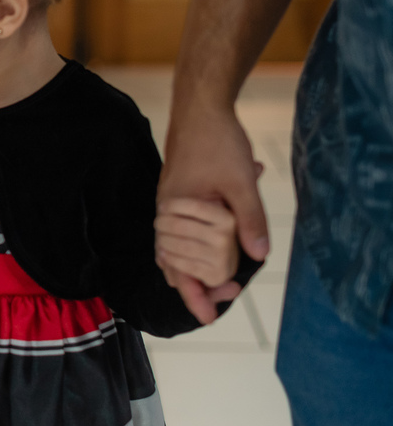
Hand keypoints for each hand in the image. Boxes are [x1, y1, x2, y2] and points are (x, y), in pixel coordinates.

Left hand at [156, 198, 238, 287]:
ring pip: (180, 246)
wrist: (228, 261)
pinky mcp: (215, 274)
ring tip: (160, 238)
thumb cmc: (209, 234)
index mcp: (226, 218)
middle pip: (181, 226)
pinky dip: (169, 258)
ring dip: (163, 241)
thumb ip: (192, 209)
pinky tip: (163, 253)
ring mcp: (221, 257)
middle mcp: (225, 237)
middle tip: (157, 223)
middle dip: (163, 223)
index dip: (173, 205)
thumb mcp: (207, 216)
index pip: (195, 206)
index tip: (162, 206)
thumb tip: (163, 206)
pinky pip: (183, 264)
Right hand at [158, 103, 267, 322]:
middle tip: (227, 294)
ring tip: (222, 278)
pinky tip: (218, 245)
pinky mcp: (178, 196)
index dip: (194, 295)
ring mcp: (171, 205)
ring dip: (198, 265)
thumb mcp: (241, 182)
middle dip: (199, 284)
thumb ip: (250, 221)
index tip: (208, 317)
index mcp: (176, 214)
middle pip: (174, 264)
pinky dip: (197, 245)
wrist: (200, 108)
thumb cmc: (217, 142)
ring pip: (177, 248)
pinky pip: (182, 232)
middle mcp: (167, 214)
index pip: (179, 268)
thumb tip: (258, 256)